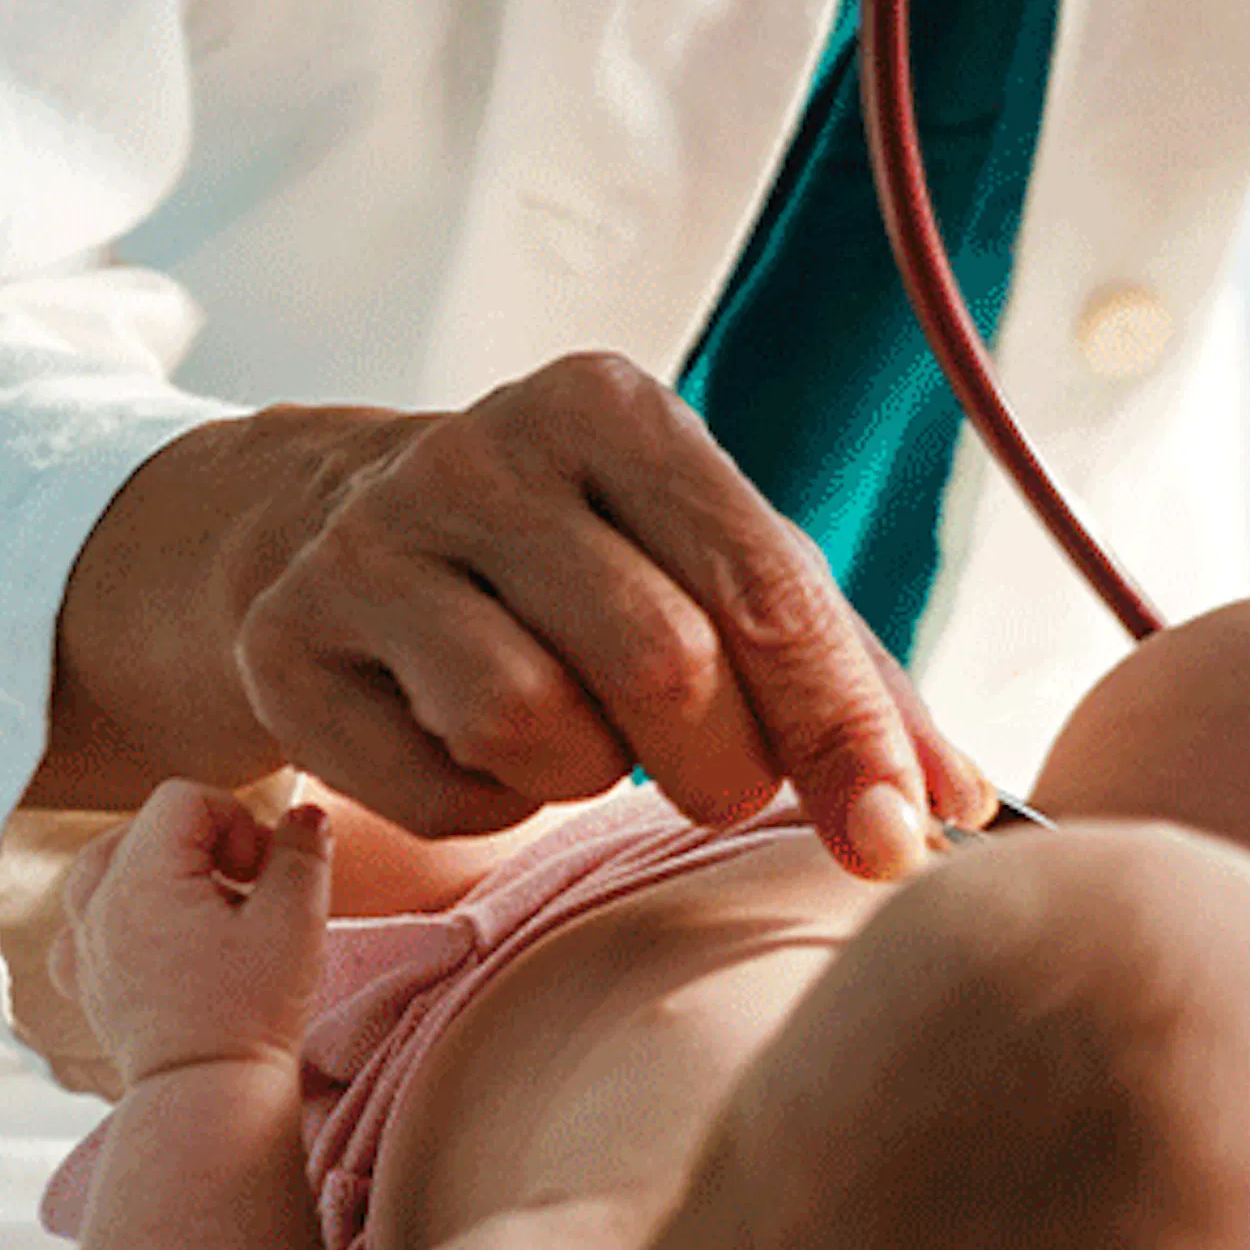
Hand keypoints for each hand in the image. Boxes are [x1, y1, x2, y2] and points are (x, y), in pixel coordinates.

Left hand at [54, 780, 332, 1083]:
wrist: (208, 1094)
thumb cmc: (252, 1009)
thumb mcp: (297, 917)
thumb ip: (303, 851)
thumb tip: (305, 815)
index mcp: (142, 879)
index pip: (184, 800)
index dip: (236, 820)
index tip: (262, 872)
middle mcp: (99, 905)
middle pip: (144, 826)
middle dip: (200, 839)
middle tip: (242, 884)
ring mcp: (85, 946)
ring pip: (104, 867)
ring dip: (156, 867)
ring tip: (202, 901)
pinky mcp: (86, 983)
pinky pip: (83, 923)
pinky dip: (118, 914)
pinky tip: (158, 936)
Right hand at [65, 361, 990, 878]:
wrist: (329, 532)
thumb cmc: (581, 560)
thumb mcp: (715, 571)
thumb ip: (846, 678)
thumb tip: (964, 807)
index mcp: (616, 410)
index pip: (763, 584)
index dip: (841, 725)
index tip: (897, 839)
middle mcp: (486, 452)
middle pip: (661, 660)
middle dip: (723, 762)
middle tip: (719, 781)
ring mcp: (372, 543)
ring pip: (535, 726)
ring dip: (587, 776)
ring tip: (582, 733)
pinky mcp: (285, 645)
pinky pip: (436, 789)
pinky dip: (488, 807)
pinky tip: (478, 748)